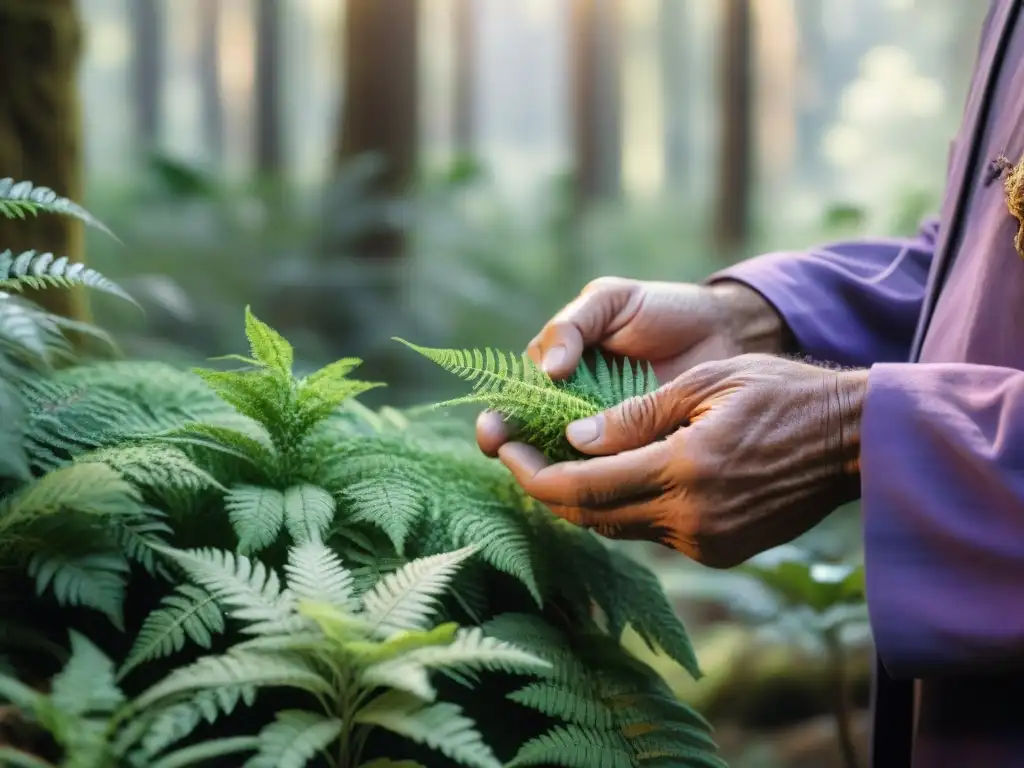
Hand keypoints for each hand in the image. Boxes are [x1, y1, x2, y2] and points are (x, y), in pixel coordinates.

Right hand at [477, 277, 789, 456]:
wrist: (725, 331)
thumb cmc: (661, 309)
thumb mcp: (611, 301)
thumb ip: (572, 326)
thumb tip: (548, 371)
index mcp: (556, 371)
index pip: (516, 400)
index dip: (500, 419)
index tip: (493, 433)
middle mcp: (572, 409)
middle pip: (532, 439)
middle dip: (514, 449)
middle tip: (505, 454)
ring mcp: (604, 435)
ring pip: (568, 463)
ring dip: (551, 472)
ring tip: (542, 477)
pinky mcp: (638, 454)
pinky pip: (611, 472)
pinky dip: (599, 480)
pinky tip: (592, 484)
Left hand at [493, 354, 866, 567]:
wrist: (852, 440)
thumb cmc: (781, 394)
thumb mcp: (705, 383)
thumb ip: (635, 416)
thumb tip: (574, 438)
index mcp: (685, 471)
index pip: (583, 487)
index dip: (533, 474)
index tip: (506, 450)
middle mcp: (692, 519)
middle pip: (591, 515)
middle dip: (546, 488)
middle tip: (518, 455)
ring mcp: (707, 542)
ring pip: (617, 527)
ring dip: (582, 498)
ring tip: (556, 461)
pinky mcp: (719, 550)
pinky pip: (651, 531)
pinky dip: (623, 506)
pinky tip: (614, 475)